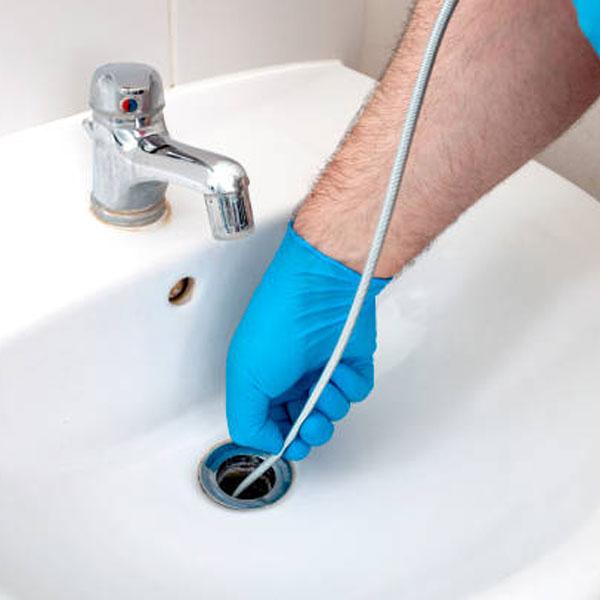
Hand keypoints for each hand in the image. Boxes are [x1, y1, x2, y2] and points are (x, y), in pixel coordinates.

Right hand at [226, 222, 388, 459]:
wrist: (319, 291)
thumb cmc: (278, 323)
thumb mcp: (245, 378)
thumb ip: (247, 422)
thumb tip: (267, 444)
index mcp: (263, 381)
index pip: (272, 425)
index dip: (281, 440)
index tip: (288, 443)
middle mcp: (292, 377)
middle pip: (306, 425)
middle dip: (309, 431)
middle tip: (309, 423)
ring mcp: (323, 370)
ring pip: (333, 412)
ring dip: (330, 407)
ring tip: (324, 387)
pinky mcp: (351, 362)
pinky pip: (357, 392)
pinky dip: (350, 388)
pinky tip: (339, 370)